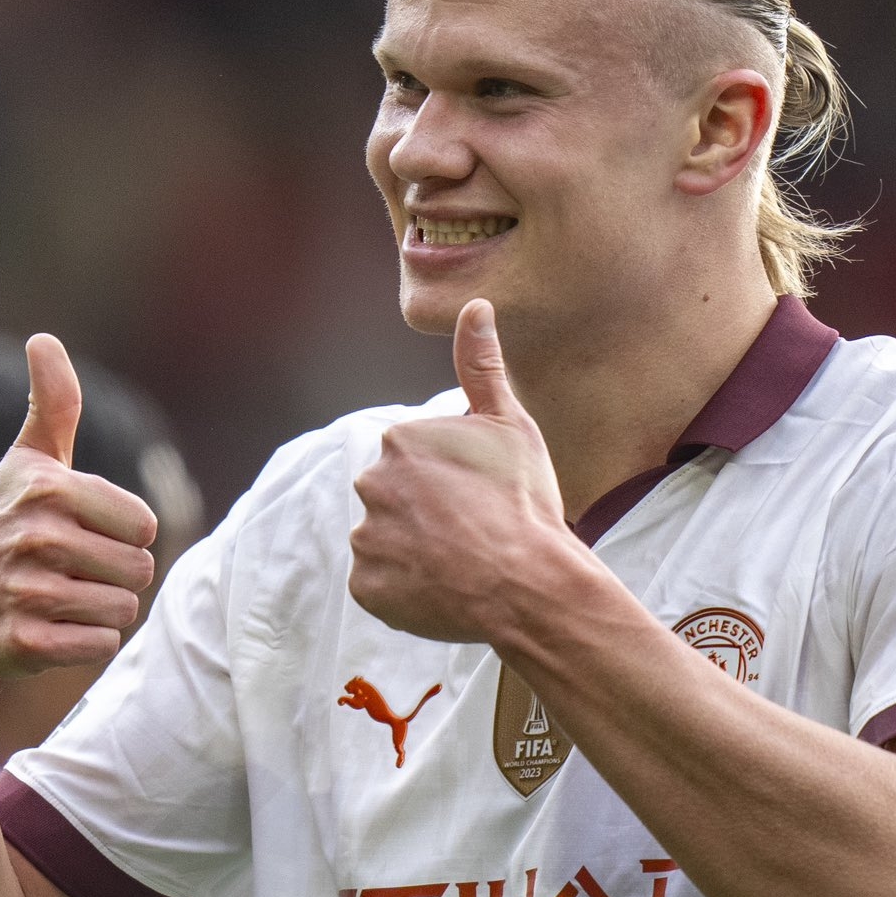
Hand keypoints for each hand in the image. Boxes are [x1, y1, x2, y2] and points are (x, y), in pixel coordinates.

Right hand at [0, 335, 159, 677]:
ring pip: (121, 611)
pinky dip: (83, 645)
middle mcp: (34, 538)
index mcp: (47, 490)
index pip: (143, 525)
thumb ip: (52, 404)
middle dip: (114, 579)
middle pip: (138, 571)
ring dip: (98, 613)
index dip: (122, 536)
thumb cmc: (0, 527)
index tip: (83, 535)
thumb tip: (42, 338)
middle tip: (70, 574)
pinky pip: (98, 647)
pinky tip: (48, 630)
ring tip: (57, 601)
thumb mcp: (25, 463)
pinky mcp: (20, 643)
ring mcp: (24, 592)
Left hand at [349, 299, 570, 642]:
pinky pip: (380, 585)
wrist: (530, 583)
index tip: (479, 498)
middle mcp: (371, 482)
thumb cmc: (524, 501)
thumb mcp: (511, 425)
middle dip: (426, 513)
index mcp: (400, 439)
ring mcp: (365, 538)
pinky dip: (405, 590)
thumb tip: (476, 306)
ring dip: (414, 551)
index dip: (451, 481)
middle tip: (471, 532)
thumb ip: (482, 366)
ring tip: (461, 564)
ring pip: (386, 541)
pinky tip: (443, 589)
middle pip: (394, 497)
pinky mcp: (366, 587)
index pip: (415, 460)